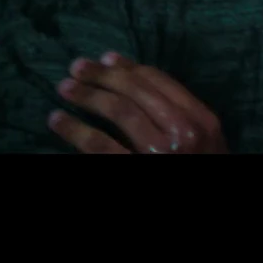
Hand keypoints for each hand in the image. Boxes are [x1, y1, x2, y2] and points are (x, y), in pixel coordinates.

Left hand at [50, 51, 226, 153]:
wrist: (202, 204)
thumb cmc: (200, 165)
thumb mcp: (205, 141)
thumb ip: (182, 116)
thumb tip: (136, 82)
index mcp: (202, 119)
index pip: (161, 83)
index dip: (130, 68)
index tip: (107, 58)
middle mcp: (183, 132)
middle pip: (137, 93)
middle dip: (104, 76)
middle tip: (78, 67)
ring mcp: (158, 153)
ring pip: (119, 112)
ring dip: (88, 96)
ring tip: (65, 89)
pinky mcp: (132, 169)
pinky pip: (98, 146)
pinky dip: (74, 129)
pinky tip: (57, 120)